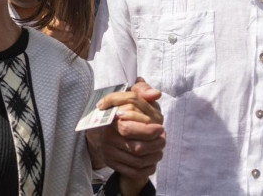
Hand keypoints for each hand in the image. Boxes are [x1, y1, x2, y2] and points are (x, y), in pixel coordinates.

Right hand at [86, 79, 164, 193]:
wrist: (100, 129)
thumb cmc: (121, 109)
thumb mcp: (129, 96)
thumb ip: (142, 91)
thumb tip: (155, 94)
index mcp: (109, 120)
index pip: (128, 129)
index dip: (148, 131)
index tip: (160, 127)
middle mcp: (107, 138)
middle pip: (136, 148)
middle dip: (155, 145)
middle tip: (163, 138)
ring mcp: (109, 152)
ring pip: (137, 161)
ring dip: (154, 156)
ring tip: (160, 149)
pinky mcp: (112, 163)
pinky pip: (133, 172)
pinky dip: (147, 169)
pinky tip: (153, 162)